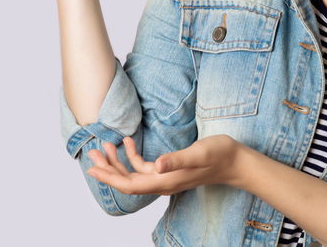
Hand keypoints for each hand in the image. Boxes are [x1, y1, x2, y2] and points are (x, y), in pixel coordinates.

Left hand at [86, 135, 243, 195]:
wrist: (235, 162)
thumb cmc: (219, 156)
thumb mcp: (198, 154)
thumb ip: (176, 160)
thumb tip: (157, 165)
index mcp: (165, 181)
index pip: (130, 184)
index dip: (109, 177)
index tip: (92, 167)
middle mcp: (162, 182)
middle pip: (127, 181)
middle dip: (108, 169)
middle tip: (92, 153)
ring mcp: (166, 177)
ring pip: (134, 174)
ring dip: (117, 162)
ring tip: (104, 146)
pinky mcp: (170, 170)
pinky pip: (145, 167)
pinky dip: (133, 156)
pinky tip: (128, 142)